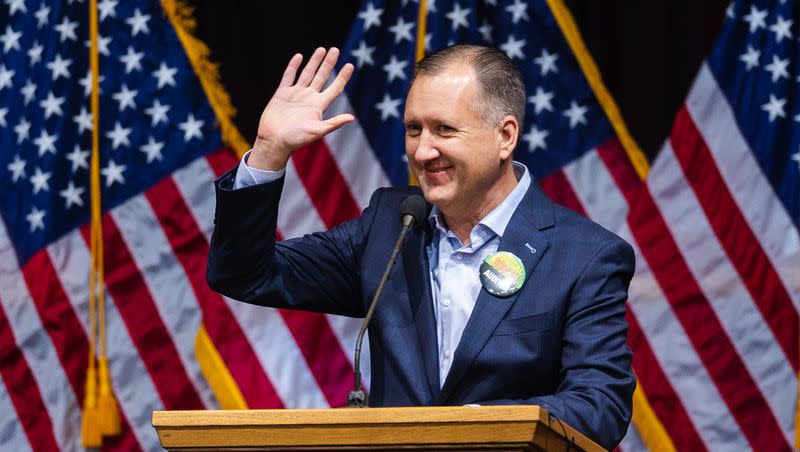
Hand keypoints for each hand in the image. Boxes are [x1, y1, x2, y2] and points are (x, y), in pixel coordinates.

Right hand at [249, 47, 354, 170]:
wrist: (274, 141)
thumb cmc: (296, 139)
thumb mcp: (317, 131)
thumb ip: (333, 124)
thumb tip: (351, 118)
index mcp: (319, 106)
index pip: (335, 88)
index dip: (343, 77)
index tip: (350, 65)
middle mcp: (309, 98)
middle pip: (322, 76)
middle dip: (329, 63)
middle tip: (335, 50)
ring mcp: (296, 94)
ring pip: (307, 74)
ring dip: (314, 62)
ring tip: (321, 49)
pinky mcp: (282, 94)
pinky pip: (288, 76)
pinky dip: (293, 66)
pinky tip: (299, 57)